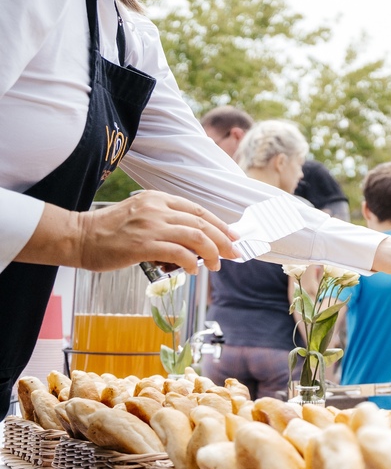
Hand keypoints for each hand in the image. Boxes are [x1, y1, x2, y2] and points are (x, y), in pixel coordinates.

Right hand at [72, 191, 237, 272]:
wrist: (78, 237)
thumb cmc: (109, 231)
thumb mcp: (141, 215)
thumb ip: (166, 221)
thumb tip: (196, 241)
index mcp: (158, 198)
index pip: (198, 210)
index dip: (219, 225)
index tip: (232, 237)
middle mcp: (156, 208)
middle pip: (202, 223)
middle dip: (222, 240)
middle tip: (233, 254)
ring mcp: (150, 226)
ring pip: (195, 237)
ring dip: (211, 253)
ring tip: (216, 265)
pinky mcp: (143, 244)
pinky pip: (179, 253)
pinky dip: (192, 263)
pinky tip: (194, 270)